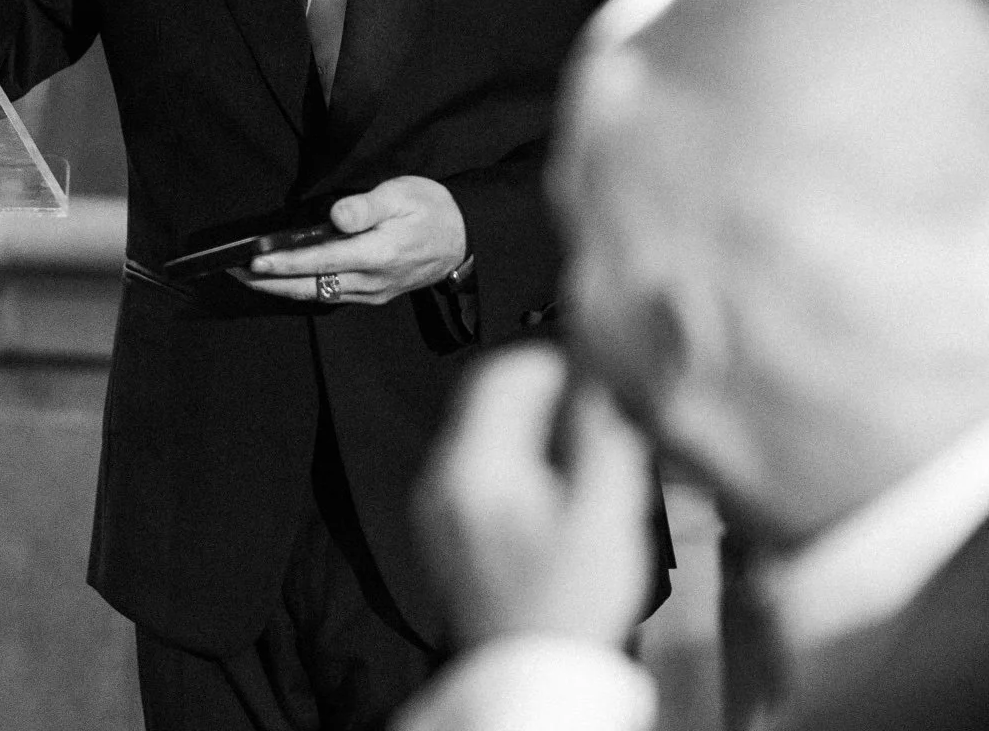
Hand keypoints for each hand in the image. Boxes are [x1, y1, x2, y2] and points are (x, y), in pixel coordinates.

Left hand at [240, 176, 467, 304]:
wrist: (463, 238)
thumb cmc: (431, 209)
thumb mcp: (403, 194)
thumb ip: (367, 207)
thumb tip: (336, 217)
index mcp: (376, 254)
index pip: (320, 261)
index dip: (285, 261)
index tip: (255, 259)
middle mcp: (371, 280)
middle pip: (311, 286)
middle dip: (271, 281)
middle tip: (235, 273)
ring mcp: (373, 292)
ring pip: (318, 294)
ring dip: (283, 288)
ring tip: (252, 278)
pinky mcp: (374, 295)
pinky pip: (333, 296)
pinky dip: (305, 289)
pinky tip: (288, 281)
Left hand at [413, 344, 652, 648]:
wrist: (532, 679)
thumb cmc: (567, 608)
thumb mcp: (604, 516)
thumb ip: (602, 437)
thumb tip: (600, 380)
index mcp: (477, 468)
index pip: (500, 374)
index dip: (550, 364)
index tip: (588, 377)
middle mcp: (444, 479)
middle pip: (489, 399)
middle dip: (544, 396)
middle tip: (590, 413)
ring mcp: (439, 505)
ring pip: (485, 431)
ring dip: (532, 427)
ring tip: (579, 454)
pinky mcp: (446, 527)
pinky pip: (479, 466)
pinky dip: (516, 460)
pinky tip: (555, 490)